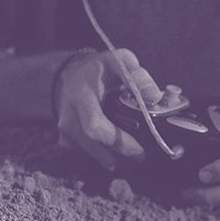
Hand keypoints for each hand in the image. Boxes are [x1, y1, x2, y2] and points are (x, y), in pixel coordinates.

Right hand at [54, 48, 162, 171]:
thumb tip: (154, 96)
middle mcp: (69, 118)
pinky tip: (120, 148)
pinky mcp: (67, 143)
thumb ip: (137, 75)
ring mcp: (65, 133)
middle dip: (123, 156)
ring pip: (94, 156)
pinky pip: (91, 156)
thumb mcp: (119, 61)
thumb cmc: (99, 70)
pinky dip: (108, 156)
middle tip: (144, 155)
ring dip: (117, 159)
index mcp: (81, 96)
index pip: (95, 126)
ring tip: (136, 152)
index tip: (140, 149)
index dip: (119, 142)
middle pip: (96, 148)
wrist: (70, 76)